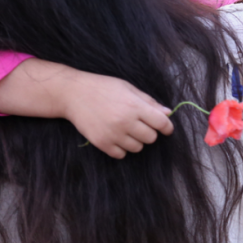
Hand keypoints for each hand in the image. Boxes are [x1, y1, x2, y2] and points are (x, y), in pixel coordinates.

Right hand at [60, 72, 174, 158]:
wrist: (74, 94)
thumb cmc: (103, 88)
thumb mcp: (128, 88)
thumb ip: (149, 101)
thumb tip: (168, 113)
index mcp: (134, 106)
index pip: (161, 123)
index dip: (167, 127)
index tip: (166, 128)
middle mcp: (125, 122)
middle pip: (151, 138)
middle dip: (149, 132)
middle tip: (141, 124)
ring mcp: (113, 134)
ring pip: (138, 148)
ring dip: (136, 140)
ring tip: (127, 129)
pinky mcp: (101, 143)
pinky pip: (121, 154)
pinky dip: (122, 148)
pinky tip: (116, 136)